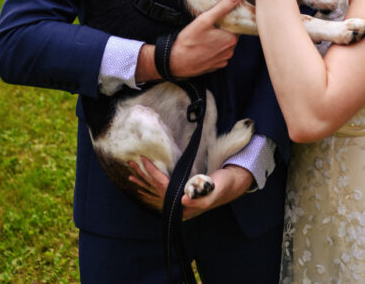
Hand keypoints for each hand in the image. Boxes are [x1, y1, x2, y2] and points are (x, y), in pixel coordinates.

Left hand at [128, 157, 253, 219]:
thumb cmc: (225, 184)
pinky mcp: (181, 196)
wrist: (233, 184)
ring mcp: (180, 202)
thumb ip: (202, 196)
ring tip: (131, 173)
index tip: (144, 160)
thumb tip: (183, 199)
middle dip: (144, 176)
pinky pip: (162, 190)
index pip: (164, 188)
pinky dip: (152, 185)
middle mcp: (180, 206)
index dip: (153, 174)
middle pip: (157, 190)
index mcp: (186, 204)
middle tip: (131, 162)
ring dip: (144, 181)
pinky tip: (144, 183)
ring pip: (157, 191)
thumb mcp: (215, 188)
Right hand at [168, 0, 239, 78]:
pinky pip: (218, 55)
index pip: (237, 25)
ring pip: (225, 45)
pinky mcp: (215, 66)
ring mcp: (222, 60)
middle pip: (231, 35)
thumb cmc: (189, 42)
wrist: (176, 62)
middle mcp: (230, 52)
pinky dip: (214, 50)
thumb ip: (222, 7)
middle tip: (210, 24)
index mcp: (231, 40)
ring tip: (206, 35)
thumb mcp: (204, 20)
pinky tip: (203, 46)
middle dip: (223, 29)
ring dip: (219, 40)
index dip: (229, 19)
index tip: (220, 16)